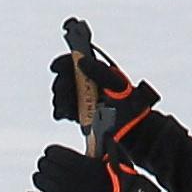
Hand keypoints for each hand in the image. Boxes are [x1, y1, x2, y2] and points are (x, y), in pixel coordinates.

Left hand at [25, 145, 164, 191]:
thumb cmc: (125, 184)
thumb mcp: (119, 158)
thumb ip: (108, 144)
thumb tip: (105, 132)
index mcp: (81, 163)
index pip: (53, 152)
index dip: (51, 152)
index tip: (53, 155)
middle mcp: (71, 178)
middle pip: (44, 166)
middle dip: (46, 165)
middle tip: (49, 168)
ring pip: (40, 182)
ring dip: (40, 179)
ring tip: (44, 180)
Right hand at [43, 39, 169, 153]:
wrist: (135, 131)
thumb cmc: (130, 106)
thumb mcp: (116, 85)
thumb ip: (99, 72)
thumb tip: (81, 61)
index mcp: (100, 72)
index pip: (78, 62)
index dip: (65, 62)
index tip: (56, 68)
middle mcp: (92, 84)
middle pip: (68, 79)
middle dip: (61, 85)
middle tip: (61, 92)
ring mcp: (87, 99)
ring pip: (66, 95)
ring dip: (60, 100)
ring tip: (63, 108)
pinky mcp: (84, 113)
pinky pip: (68, 109)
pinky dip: (62, 111)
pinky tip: (64, 115)